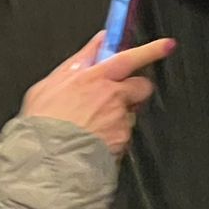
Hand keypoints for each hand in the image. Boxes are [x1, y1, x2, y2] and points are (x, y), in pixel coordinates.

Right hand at [20, 33, 175, 156]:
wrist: (47, 164)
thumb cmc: (41, 125)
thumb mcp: (48, 85)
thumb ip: (77, 62)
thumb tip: (95, 44)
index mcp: (95, 78)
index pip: (129, 57)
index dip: (151, 49)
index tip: (167, 45)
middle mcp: (112, 97)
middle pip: (141, 86)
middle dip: (134, 90)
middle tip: (115, 97)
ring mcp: (120, 121)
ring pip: (130, 114)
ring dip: (119, 118)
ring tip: (91, 128)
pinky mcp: (123, 142)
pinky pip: (123, 136)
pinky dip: (112, 138)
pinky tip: (91, 142)